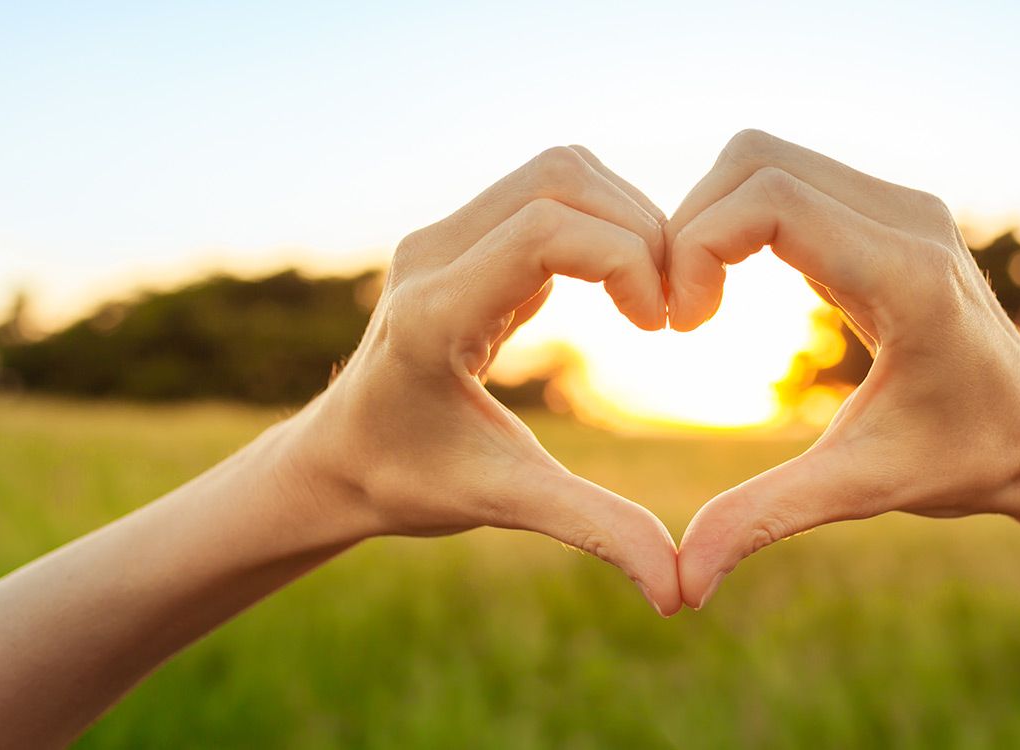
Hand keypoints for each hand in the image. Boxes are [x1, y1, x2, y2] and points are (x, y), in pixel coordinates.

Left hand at [295, 146, 682, 615]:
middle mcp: (430, 256)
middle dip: (638, 228)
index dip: (626, 259)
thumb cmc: (409, 481)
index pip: (545, 231)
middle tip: (670, 307)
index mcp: (435, 314)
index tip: (662, 323)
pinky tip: (617, 291)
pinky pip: (545, 195)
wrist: (339, 458)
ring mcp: (441, 239)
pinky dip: (599, 225)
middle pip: (560, 178)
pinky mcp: (459, 238)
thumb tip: (679, 592)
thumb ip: (592, 530)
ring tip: (651, 296)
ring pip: (556, 173)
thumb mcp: (504, 501)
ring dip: (623, 218)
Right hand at [666, 129, 1019, 607]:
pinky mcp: (886, 208)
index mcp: (904, 276)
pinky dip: (738, 219)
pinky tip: (731, 285)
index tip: (683, 326)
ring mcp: (900, 204)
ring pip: (763, 158)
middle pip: (754, 159)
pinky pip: (786, 177)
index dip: (697, 246)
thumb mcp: (860, 488)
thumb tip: (682, 584)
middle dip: (690, 226)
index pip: (771, 198)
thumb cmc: (961, 459)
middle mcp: (906, 218)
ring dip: (710, 219)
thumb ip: (766, 519)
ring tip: (699, 303)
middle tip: (680, 314)